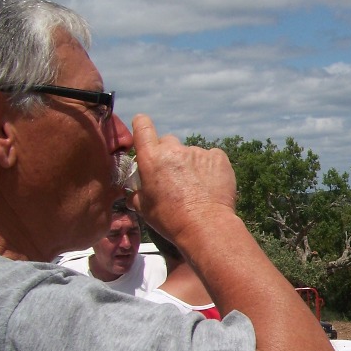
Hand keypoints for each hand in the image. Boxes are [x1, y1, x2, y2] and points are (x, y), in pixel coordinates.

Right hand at [127, 114, 236, 239]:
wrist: (206, 226)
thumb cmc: (171, 219)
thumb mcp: (144, 209)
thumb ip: (136, 194)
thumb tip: (132, 193)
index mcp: (151, 158)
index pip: (142, 126)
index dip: (142, 125)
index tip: (143, 128)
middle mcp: (174, 150)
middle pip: (168, 142)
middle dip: (168, 155)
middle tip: (173, 176)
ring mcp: (198, 152)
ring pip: (191, 153)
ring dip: (190, 164)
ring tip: (195, 187)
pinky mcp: (218, 158)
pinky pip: (211, 157)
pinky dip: (209, 167)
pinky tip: (210, 184)